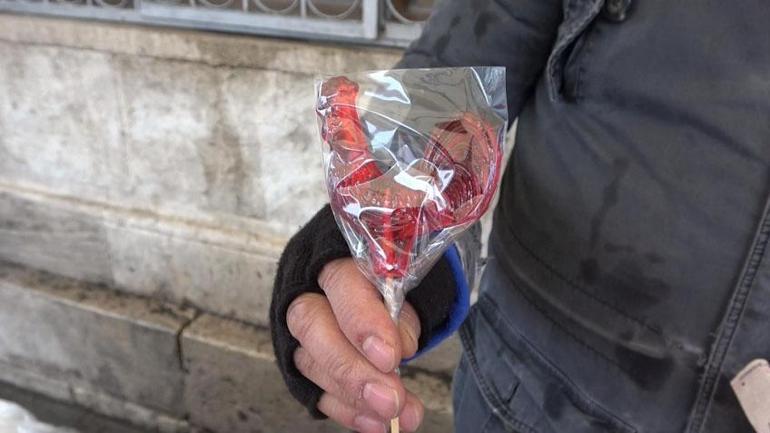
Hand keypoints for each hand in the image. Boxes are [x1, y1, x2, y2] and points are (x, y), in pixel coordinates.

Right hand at [286, 258, 424, 432]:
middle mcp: (306, 291)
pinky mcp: (300, 362)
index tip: (392, 356)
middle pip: (313, 326)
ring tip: (394, 415)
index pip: (341, 283)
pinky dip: (347, 410)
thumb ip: (403, 308)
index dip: (362, 320)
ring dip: (354, 396)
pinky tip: (374, 423)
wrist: (368, 283)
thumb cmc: (386, 278)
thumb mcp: (403, 282)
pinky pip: (315, 389)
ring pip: (310, 362)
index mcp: (333, 258)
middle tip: (390, 399)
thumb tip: (402, 344)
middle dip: (352, 369)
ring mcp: (299, 330)